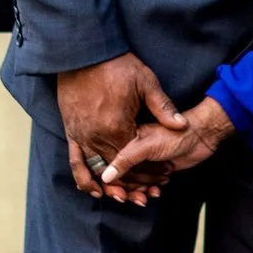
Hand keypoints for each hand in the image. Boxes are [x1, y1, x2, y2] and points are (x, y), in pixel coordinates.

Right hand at [58, 53, 187, 205]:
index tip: (163, 177)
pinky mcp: (71, 132)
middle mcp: (97, 136)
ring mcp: (82, 136)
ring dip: (112, 187)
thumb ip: (162, 108)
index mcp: (117, 127)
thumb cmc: (117, 66)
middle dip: (134, 184)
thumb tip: (181, 125)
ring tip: (125, 197)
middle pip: (117, 171)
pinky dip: (84, 179)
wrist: (84, 54)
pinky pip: (76, 162)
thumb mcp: (145, 82)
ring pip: (98, 171)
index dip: (150, 172)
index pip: (135, 161)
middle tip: (149, 194)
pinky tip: (94, 191)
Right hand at [101, 95, 234, 194]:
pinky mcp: (156, 168)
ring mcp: (144, 161)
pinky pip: (146, 184)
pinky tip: (156, 192)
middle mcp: (132, 151)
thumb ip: (126, 160)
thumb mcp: (146, 146)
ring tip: (148, 196)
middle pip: (121, 177)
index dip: (113, 183)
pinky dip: (149, 191)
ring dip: (139, 193)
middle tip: (138, 199)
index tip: (119, 195)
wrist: (200, 135)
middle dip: (127, 191)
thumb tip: (105, 176)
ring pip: (133, 182)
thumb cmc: (175, 134)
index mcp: (125, 142)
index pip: (110, 167)